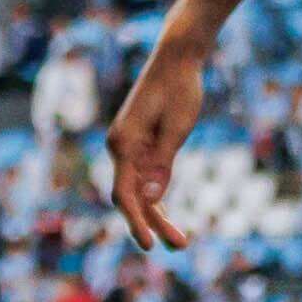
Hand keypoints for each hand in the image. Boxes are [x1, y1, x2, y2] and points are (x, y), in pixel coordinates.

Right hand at [106, 38, 214, 251]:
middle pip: (130, 198)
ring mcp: (128, 146)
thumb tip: (151, 199)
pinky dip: (155, 196)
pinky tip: (167, 214)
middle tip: (181, 246)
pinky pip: (144, 178)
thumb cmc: (180, 87)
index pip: (124, 195)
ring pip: (138, 191)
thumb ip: (162, 163)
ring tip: (182, 240)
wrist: (178, 56)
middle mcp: (119, 147)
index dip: (136, 222)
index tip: (151, 244)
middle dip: (152, 224)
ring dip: (156, 215)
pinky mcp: (140, 144)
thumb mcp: (177, 127)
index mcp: (123, 144)